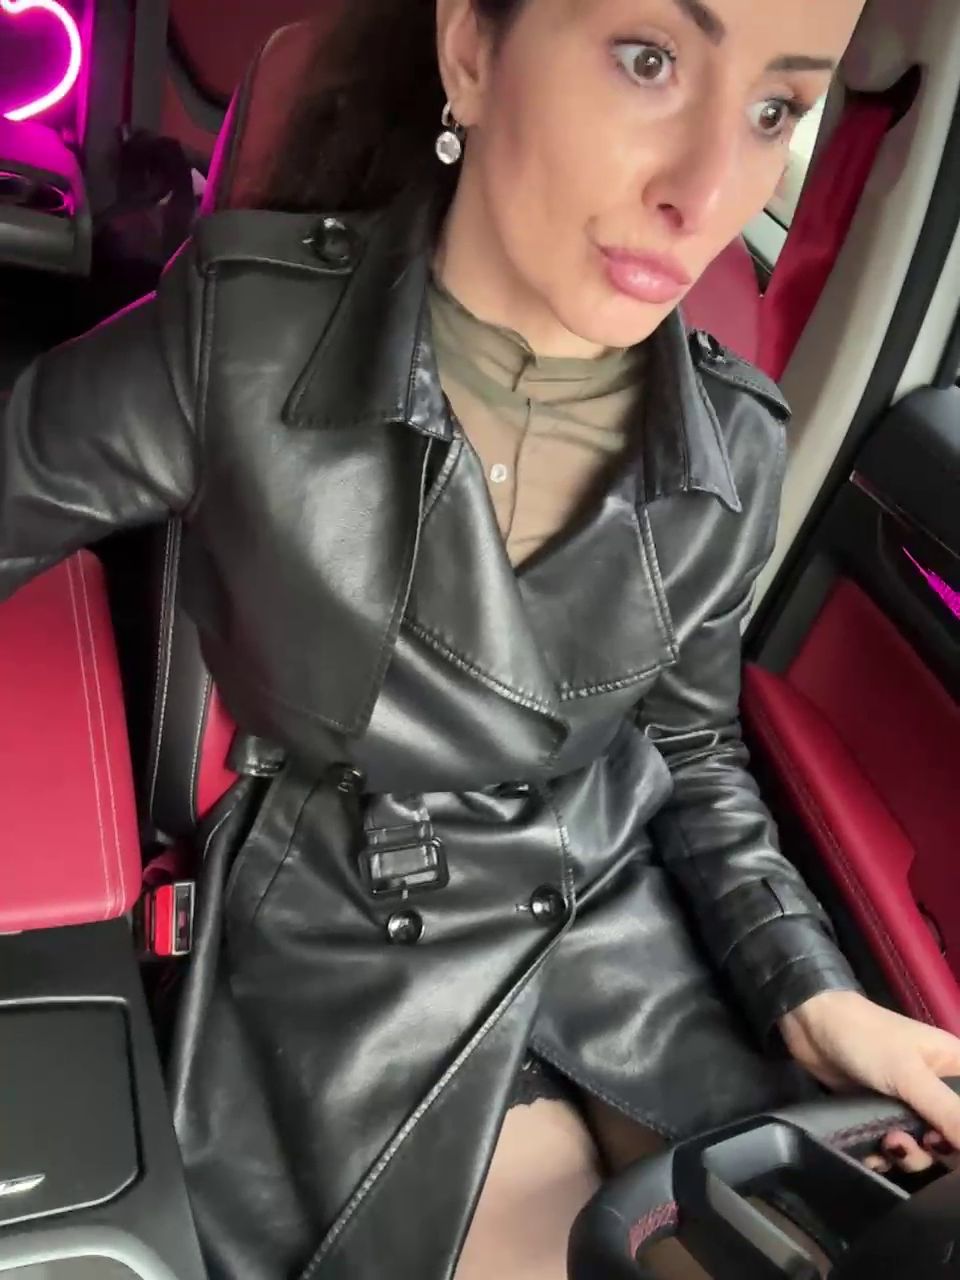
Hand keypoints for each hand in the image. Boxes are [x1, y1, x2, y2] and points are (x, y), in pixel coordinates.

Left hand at [779, 990, 959, 1174]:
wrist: (810, 1024)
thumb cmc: (867, 1038)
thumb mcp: (911, 1075)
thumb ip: (949, 1114)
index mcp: (955, 1069)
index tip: (945, 1142)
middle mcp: (935, 1089)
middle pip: (952, 1139)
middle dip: (934, 1149)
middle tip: (914, 1141)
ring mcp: (906, 1104)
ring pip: (923, 1149)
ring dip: (908, 1156)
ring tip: (888, 1143)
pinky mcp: (878, 1115)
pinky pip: (892, 1149)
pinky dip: (884, 1157)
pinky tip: (871, 1155)